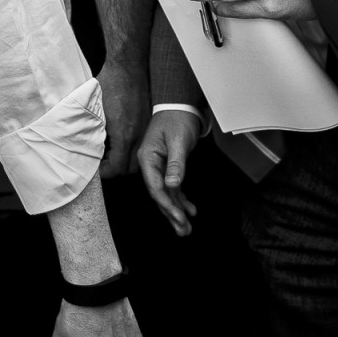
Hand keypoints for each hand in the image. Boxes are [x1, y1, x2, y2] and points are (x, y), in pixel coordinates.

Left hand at [96, 58, 149, 178]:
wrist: (129, 65)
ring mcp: (146, 128)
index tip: (97, 168)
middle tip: (103, 161)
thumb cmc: (110, 83)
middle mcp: (139, 134)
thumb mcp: (93, 109)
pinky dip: (132, 146)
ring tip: (110, 150)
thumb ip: (90, 129)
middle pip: (131, 167)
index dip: (106, 172)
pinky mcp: (148, 120)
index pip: (118, 167)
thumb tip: (82, 143)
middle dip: (117, 168)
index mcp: (124, 134)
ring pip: (139, 155)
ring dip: (125, 158)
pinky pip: (142, 141)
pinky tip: (119, 137)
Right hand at [137, 109, 199, 235]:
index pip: (155, 186)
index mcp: (148, 158)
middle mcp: (150, 164)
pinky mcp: (167, 166)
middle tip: (183, 230)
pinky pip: (173, 187)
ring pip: (166, 193)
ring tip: (185, 228)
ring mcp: (158, 166)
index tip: (178, 217)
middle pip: (159, 194)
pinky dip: (181, 199)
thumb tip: (172, 185)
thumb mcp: (178, 141)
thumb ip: (175, 164)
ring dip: (176, 210)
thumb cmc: (177, 120)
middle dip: (171, 213)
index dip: (167, 204)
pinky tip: (190, 210)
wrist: (178, 106)